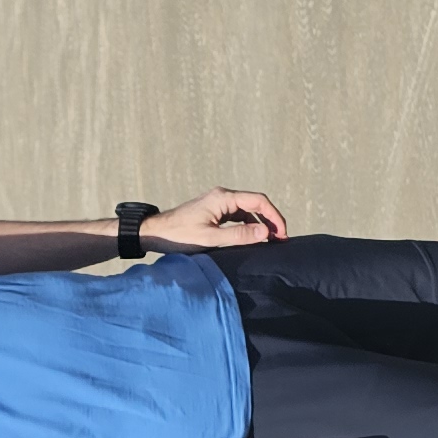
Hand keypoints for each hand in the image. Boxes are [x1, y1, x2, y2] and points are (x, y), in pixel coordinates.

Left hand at [142, 186, 289, 250]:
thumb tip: (266, 232)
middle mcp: (223, 196)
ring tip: (270, 241)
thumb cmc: (179, 236)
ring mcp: (219, 203)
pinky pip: (238, 216)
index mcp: (223, 197)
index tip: (282, 234)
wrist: (155, 233)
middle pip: (256, 204)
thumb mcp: (210, 238)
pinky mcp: (215, 212)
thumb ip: (239, 236)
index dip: (275, 217)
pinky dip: (248, 226)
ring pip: (248, 211)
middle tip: (281, 239)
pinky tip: (252, 239)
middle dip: (271, 220)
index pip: (259, 201)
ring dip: (260, 224)